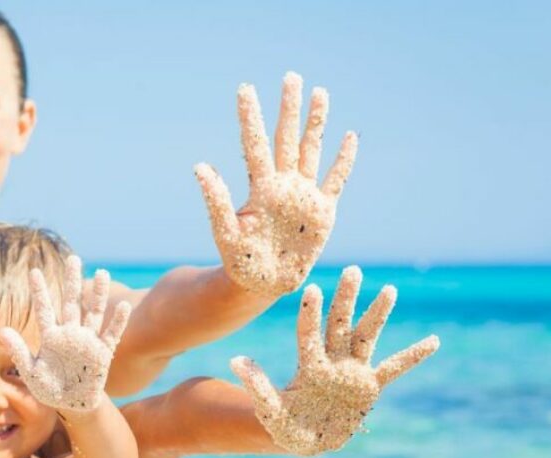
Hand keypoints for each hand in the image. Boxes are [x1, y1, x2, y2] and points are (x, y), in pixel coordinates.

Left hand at [0, 256, 131, 413]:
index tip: (34, 271)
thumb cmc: (49, 388)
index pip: (44, 309)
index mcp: (51, 337)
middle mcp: (70, 334)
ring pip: (93, 313)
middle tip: (74, 258)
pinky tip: (122, 307)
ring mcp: (87, 341)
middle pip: (72, 302)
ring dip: (99, 295)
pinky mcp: (102, 353)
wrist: (72, 404)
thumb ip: (18, 351)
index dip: (39, 290)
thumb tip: (1, 330)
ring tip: (103, 273)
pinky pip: (111, 335)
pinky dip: (117, 322)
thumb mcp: (31, 371)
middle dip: (72, 281)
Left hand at [195, 72, 358, 298]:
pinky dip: (343, 160)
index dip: (251, 117)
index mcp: (260, 189)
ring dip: (316, 123)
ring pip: (311, 150)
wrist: (261, 286)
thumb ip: (217, 201)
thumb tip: (200, 167)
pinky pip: (336, 180)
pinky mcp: (323, 212)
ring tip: (319, 93)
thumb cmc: (239, 262)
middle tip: (290, 77)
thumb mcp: (226, 232)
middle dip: (289, 108)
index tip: (245, 89)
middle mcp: (282, 185)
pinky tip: (349, 137)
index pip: (255, 144)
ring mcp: (304, 196)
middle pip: (286, 138)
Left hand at [230, 266, 438, 455]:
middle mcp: (331, 362)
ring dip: (377, 315)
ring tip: (389, 289)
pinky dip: (413, 356)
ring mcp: (352, 372)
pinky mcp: (369, 387)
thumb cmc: (282, 425)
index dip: (310, 313)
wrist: (303, 441)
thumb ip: (257, 386)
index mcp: (308, 366)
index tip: (311, 289)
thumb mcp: (268, 408)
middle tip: (352, 270)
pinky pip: (394, 368)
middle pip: (340, 325)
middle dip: (346, 299)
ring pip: (367, 337)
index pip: (309, 334)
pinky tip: (433, 341)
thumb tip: (235, 360)